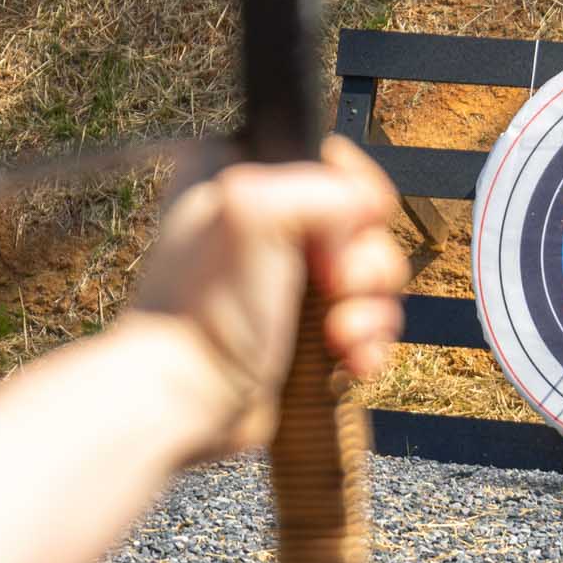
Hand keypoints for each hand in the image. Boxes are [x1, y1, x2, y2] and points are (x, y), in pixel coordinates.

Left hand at [125, 135, 406, 461]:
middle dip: (363, 264)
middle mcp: (269, 225)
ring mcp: (292, 282)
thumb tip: (368, 212)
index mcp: (246, 177)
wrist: (189, 398)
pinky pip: (369, 325)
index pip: (334, 163)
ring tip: (340, 337)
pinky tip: (350, 361)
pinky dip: (368, 343)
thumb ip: (324, 187)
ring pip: (374, 280)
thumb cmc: (206, 308)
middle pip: (364, 226)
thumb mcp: (254, 210)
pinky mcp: (310, 332)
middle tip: (334, 287)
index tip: (344, 227)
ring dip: (369, 311)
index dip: (356, 196)